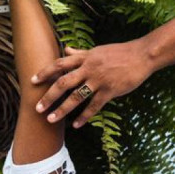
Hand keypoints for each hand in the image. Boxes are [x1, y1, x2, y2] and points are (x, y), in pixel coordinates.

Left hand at [32, 40, 150, 125]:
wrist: (142, 55)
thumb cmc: (119, 52)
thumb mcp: (97, 50)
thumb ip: (81, 53)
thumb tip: (67, 49)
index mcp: (85, 58)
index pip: (60, 64)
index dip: (45, 72)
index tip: (32, 81)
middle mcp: (89, 68)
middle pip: (64, 82)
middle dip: (49, 96)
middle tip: (37, 108)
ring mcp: (99, 80)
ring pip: (77, 97)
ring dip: (62, 109)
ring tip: (50, 119)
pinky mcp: (111, 91)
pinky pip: (94, 106)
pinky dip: (84, 116)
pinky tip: (76, 124)